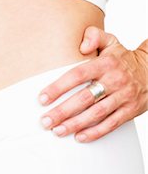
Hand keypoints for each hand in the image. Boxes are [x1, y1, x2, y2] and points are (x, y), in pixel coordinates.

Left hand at [38, 26, 147, 141]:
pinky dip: (95, 132)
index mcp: (105, 64)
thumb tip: (81, 45)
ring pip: (97, 113)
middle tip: (45, 121)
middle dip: (62, 111)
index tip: (42, 98)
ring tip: (57, 131)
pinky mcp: (131, 110)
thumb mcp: (111, 41)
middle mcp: (115, 80)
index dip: (58, 87)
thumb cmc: (122, 58)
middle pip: (84, 98)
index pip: (77, 75)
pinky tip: (79, 137)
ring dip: (75, 124)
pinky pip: (112, 124)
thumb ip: (94, 36)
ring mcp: (124, 97)